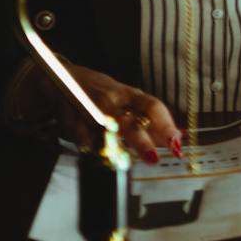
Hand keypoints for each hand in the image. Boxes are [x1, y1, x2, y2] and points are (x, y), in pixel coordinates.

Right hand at [37, 61, 180, 163]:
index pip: (152, 107)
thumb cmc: (103, 93)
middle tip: (153, 158)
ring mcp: (91, 108)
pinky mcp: (71, 118)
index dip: (165, 124)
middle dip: (142, 141)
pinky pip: (82, 137)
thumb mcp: (128, 99)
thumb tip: (178, 137)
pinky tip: (91, 150)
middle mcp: (112, 100)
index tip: (176, 142)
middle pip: (130, 121)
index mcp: (130, 95)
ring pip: (105, 132)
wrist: (62, 78)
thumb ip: (150, 119)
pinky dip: (89, 147)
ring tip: (121, 162)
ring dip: (115, 149)